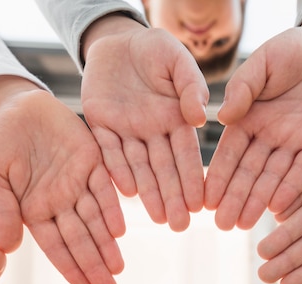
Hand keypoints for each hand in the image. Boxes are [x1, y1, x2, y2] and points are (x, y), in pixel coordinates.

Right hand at [0, 82, 124, 283]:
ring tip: (118, 268)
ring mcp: (77, 184)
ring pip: (96, 220)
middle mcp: (60, 203)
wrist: (16, 105)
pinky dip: (112, 208)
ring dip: (107, 244)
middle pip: (80, 239)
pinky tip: (119, 229)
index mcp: (35, 211)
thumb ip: (2, 210)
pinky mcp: (93, 162)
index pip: (55, 245)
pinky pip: (104, 188)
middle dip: (94, 264)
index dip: (69, 267)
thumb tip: (6, 250)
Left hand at [82, 17, 207, 231]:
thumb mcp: (177, 59)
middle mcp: (153, 133)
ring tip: (159, 218)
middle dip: (172, 198)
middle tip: (179, 225)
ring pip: (139, 167)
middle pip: (164, 170)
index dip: (192, 180)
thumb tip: (199, 117)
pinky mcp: (101, 126)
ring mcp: (127, 132)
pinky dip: (118, 171)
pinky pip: (110, 152)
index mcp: (176, 120)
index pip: (186, 155)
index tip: (200, 205)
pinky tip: (128, 192)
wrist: (116, 40)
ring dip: (149, 193)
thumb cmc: (154, 49)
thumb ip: (190, 85)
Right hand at [204, 15, 301, 230]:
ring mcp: (293, 143)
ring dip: (258, 201)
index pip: (230, 154)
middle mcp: (267, 136)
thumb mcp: (263, 62)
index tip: (206, 202)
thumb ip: (243, 88)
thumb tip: (221, 118)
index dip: (218, 178)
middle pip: (248, 173)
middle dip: (235, 199)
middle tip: (223, 225)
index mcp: (248, 119)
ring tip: (243, 225)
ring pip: (272, 177)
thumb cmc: (292, 49)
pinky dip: (292, 188)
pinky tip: (277, 207)